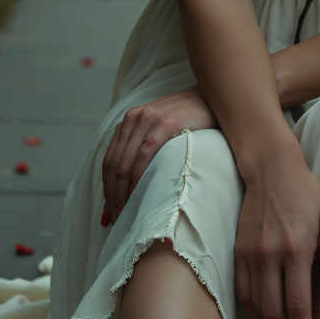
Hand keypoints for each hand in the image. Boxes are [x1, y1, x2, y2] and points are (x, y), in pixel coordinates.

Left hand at [101, 86, 216, 221]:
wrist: (213, 99)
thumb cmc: (191, 122)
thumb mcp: (160, 131)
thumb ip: (144, 150)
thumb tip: (131, 185)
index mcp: (129, 122)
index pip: (109, 160)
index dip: (107, 188)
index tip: (109, 212)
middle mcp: (134, 118)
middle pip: (113, 164)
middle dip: (112, 194)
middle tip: (116, 218)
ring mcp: (148, 120)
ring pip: (125, 162)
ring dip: (123, 191)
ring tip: (126, 213)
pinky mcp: (164, 124)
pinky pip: (144, 155)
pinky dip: (138, 177)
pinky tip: (139, 194)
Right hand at [234, 146, 319, 318]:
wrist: (270, 168)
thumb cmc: (306, 194)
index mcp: (296, 250)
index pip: (298, 307)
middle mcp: (269, 256)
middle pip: (274, 316)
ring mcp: (249, 256)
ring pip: (256, 310)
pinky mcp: (237, 254)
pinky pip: (244, 295)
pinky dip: (255, 316)